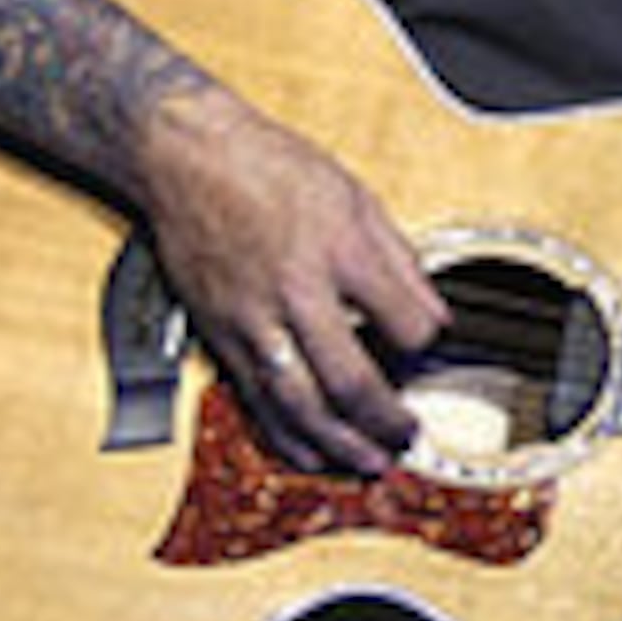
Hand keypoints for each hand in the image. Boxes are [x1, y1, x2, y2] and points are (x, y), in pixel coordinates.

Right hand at [134, 82, 445, 474]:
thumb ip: (400, 262)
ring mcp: (251, 319)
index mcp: (340, 252)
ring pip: (299, 404)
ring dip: (339, 444)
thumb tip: (435, 314)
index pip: (405, 324)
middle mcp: (295, 292)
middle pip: (350, 381)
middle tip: (409, 437)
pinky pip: (255, 399)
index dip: (427, 347)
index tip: (431, 349)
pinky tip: (310, 450)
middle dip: (386, 421)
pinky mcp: (219, 333)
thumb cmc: (267, 167)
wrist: (185, 156)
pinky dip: (286, 434)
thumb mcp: (356, 198)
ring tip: (370, 464)